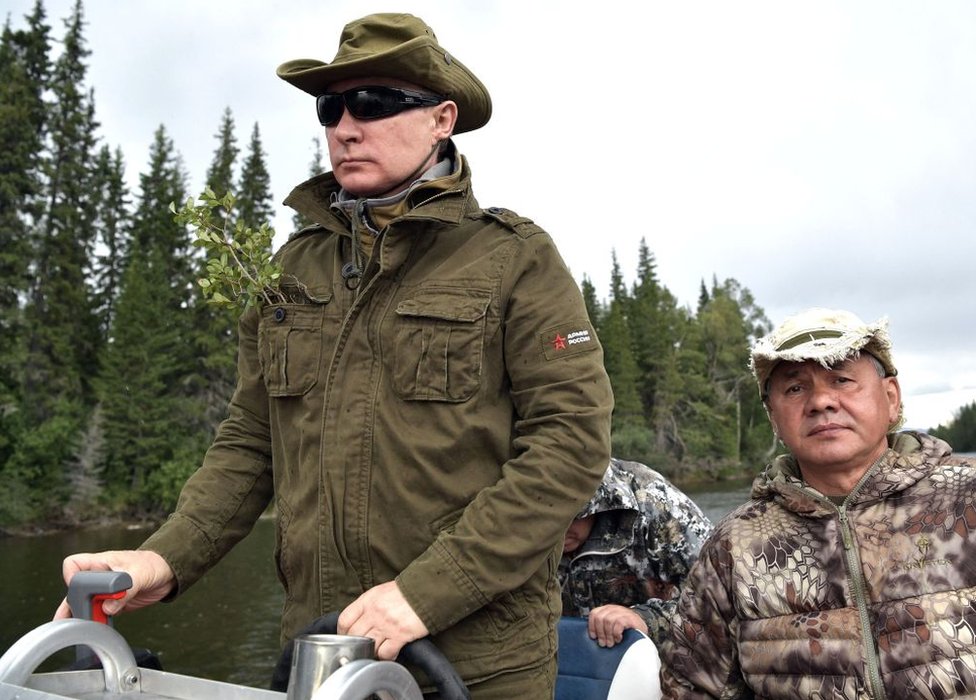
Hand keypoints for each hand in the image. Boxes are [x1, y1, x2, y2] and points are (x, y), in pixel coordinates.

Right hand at [53, 550, 175, 619]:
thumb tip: (108, 607)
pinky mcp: (114, 603)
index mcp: (101, 563)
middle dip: (72, 604)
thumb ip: (125, 590)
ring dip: (82, 616)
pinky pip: (99, 613)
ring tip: (78, 628)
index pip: (74, 564)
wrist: (168, 573)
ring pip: (85, 604)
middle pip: (75, 589)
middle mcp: (100, 577)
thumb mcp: (140, 574)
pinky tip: (96, 628)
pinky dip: (97, 621)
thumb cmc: (153, 564)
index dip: (71, 577)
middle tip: (74, 617)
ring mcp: (105, 591)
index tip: (76, 590)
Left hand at [338, 581, 428, 660]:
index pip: (344, 619)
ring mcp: (386, 624)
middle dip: (356, 644)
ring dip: (371, 652)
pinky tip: (390, 653)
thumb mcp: (382, 592)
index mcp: (368, 599)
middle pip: (355, 635)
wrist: (429, 590)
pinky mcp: (400, 635)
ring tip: (376, 651)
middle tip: (362, 647)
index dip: (342, 632)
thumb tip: (359, 621)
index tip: (346, 637)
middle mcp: (375, 612)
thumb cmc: (407, 591)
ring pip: (369, 646)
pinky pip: (386, 653)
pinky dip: (386, 657)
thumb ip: (368, 605)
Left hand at [587, 604, 647, 647]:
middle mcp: (613, 609)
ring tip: (611, 643)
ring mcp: (622, 612)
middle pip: (599, 617)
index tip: (593, 637)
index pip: (594, 613)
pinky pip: (618, 623)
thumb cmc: (625, 630)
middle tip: (603, 644)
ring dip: (608, 635)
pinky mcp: (629, 618)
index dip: (592, 626)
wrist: (642, 628)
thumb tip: (592, 637)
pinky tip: (619, 639)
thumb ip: (603, 628)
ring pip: (608, 620)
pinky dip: (616, 633)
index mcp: (606, 610)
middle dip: (600, 633)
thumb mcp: (612, 626)